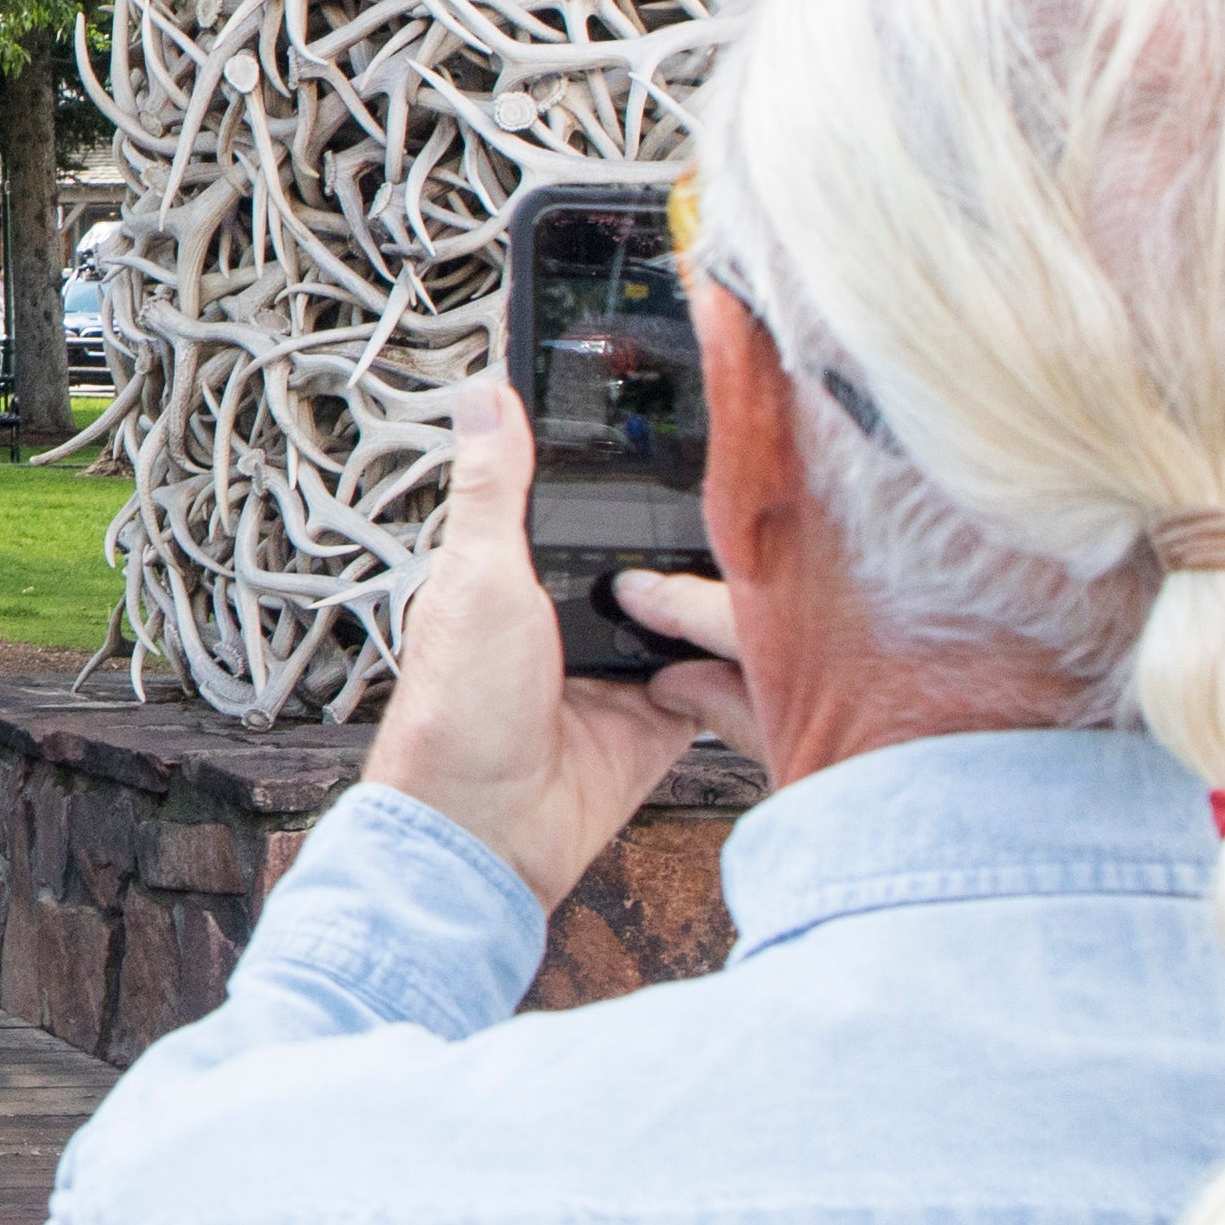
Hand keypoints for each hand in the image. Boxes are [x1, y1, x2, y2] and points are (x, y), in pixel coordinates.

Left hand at [362, 378, 754, 914]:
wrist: (489, 829)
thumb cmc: (456, 711)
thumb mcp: (477, 575)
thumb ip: (493, 487)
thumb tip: (484, 394)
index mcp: (520, 575)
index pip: (583, 505)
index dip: (625, 474)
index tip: (677, 424)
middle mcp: (573, 616)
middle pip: (655, 555)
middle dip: (691, 534)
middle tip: (742, 493)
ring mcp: (621, 668)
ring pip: (695, 611)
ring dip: (719, 595)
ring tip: (768, 555)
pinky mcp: (661, 719)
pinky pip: (718, 679)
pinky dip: (738, 661)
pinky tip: (767, 631)